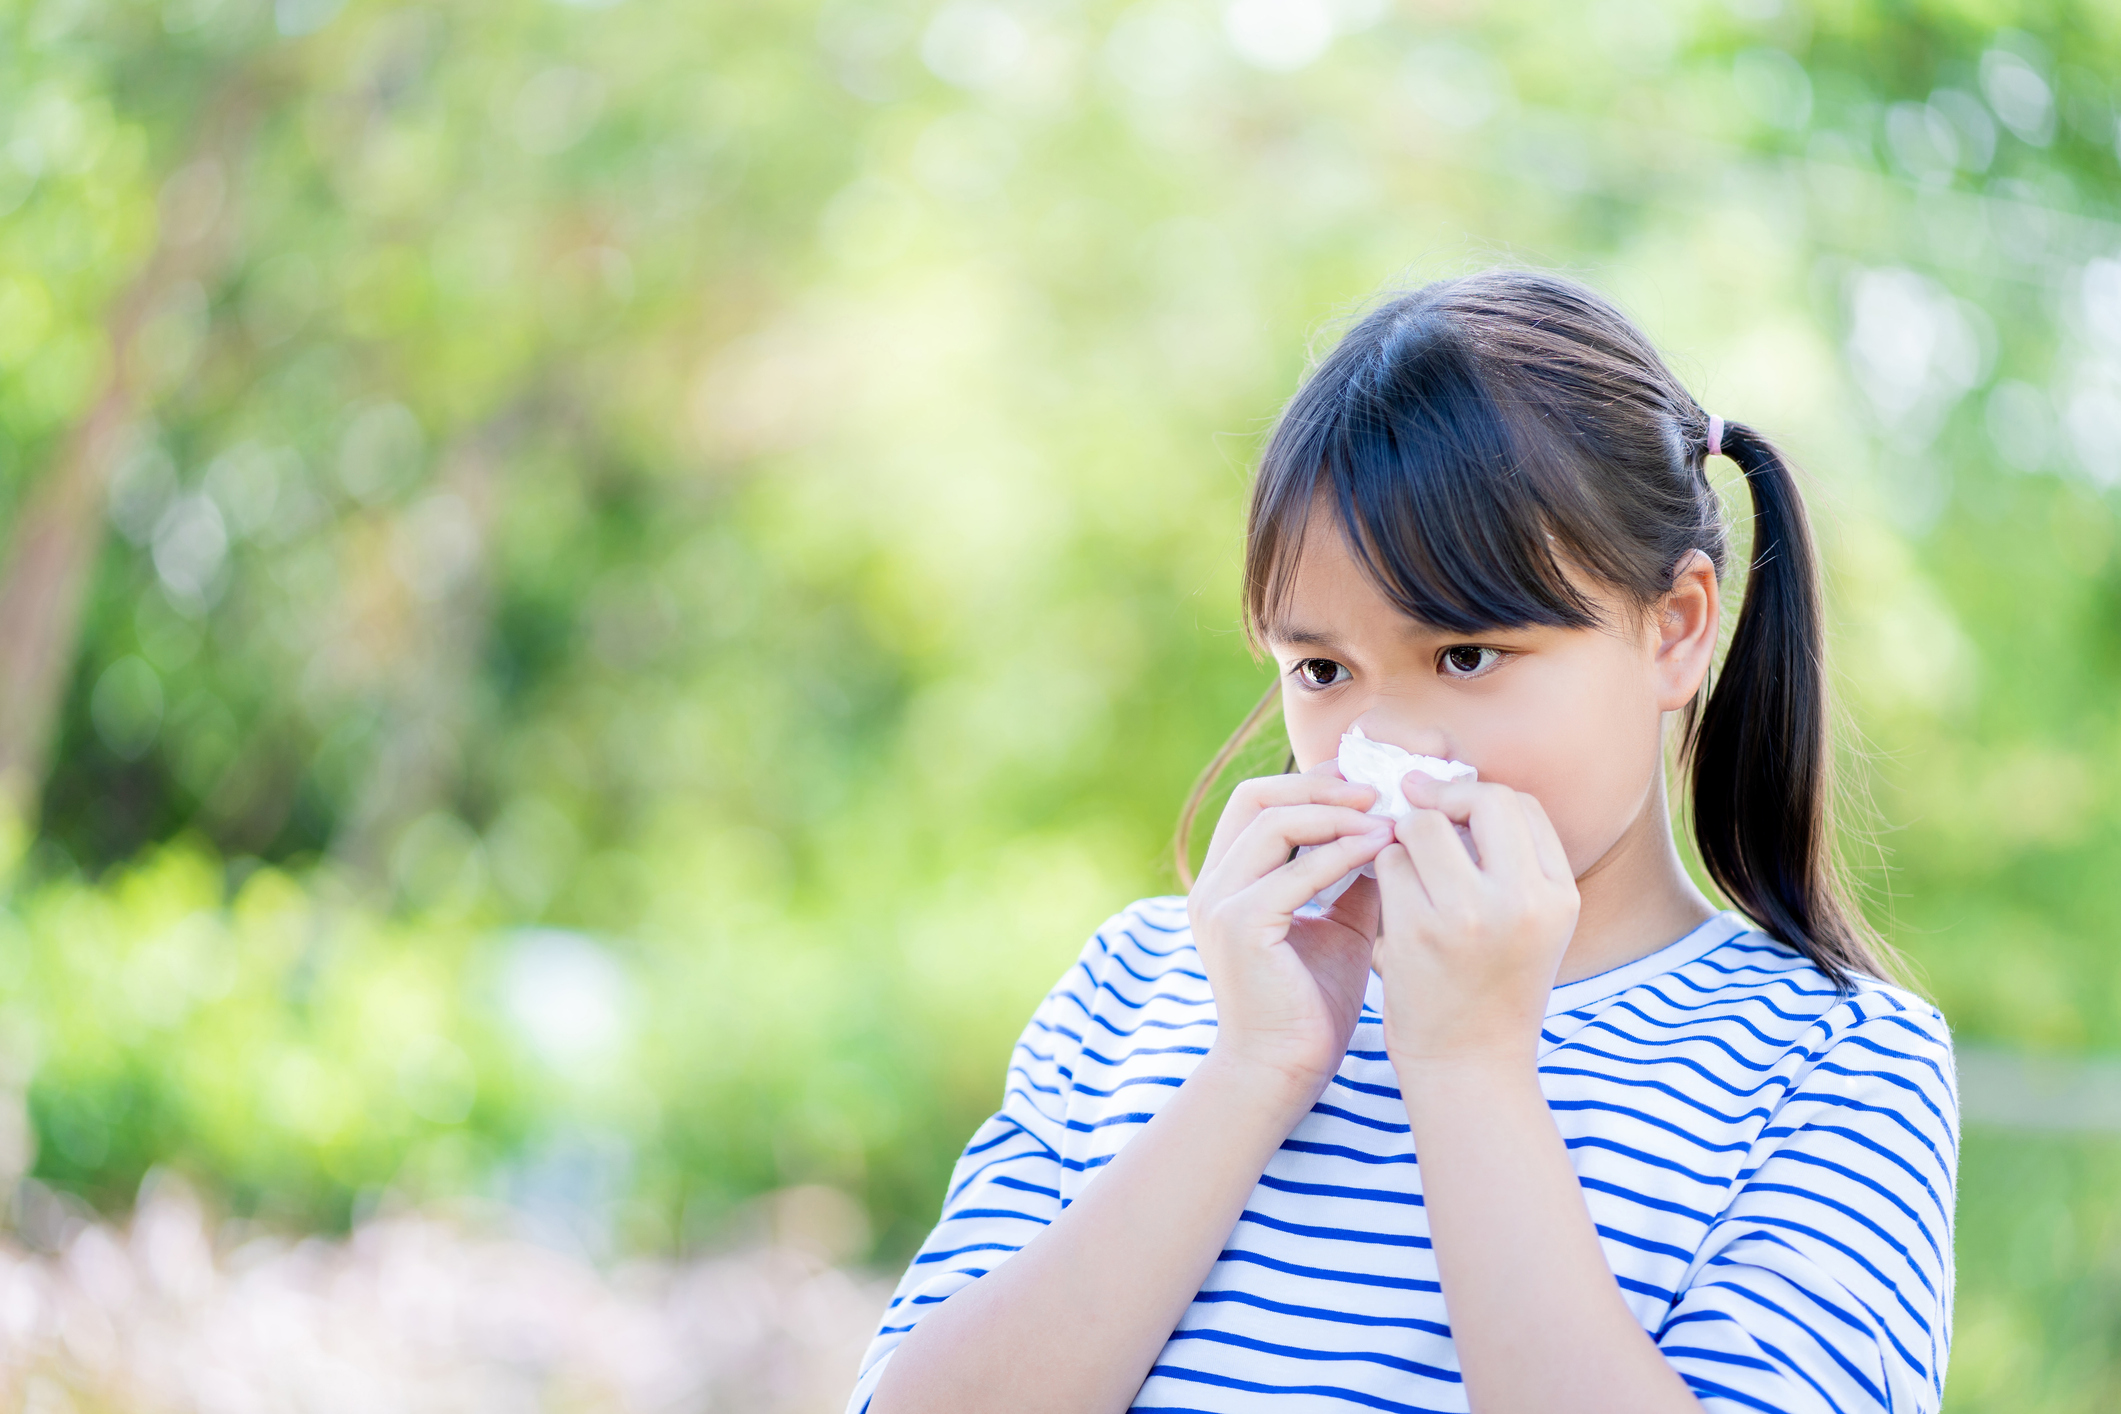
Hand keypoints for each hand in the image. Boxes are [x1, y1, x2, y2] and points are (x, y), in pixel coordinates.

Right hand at [1187, 762, 1396, 1097]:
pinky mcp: (1240, 926)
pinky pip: (1294, 870)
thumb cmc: (1311, 1008)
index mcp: (1228, 881)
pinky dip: (1340, 853)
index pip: (1259, 803)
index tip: (1368, 782)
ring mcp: (1219, 903)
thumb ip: (1352, 880)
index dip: (1313, 784)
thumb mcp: (1338, 928)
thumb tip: (1394, 834)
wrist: (1284, 1073)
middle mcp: (1212, 885)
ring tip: (1385, 817)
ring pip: (1273, 822)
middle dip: (1321, 786)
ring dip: (1335, 813)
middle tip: (1378, 790)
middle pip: (1256, 797)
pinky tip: (1380, 850)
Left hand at [1371, 775, 1578, 1069]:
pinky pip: (1388, 865)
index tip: (1450, 809)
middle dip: (1441, 801)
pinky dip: (1382, 874)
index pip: (1520, 803)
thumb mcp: (1531, 924)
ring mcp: (1469, 915)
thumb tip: (1452, 787)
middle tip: (1415, 813)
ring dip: (1403, 841)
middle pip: (1479, 799)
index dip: (1479, 797)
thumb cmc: (1493, 987)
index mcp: (1558, 895)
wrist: (1469, 1065)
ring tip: (1406, 874)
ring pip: (1420, 827)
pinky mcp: (1417, 932)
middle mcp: (1522, 901)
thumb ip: (1510, 861)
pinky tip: (1389, 904)